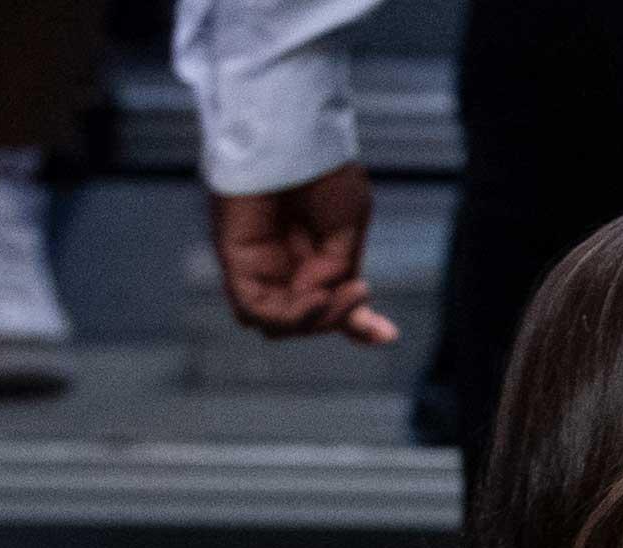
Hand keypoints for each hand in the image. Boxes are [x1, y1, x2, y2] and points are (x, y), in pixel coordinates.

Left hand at [211, 164, 397, 344]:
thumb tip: (330, 298)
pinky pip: (257, 310)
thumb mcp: (347, 228)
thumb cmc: (322, 171)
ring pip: (280, 323)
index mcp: (309, 254)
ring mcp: (257, 264)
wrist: (294, 138)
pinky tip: (317, 297)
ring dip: (316, 321)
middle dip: (338, 320)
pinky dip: (290, 316)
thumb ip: (340, 270)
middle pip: (305, 319)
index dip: (355, 323)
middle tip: (361, 295)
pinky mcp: (236, 262)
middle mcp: (280, 262)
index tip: (386, 333)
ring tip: (336, 296)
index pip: (326, 302)